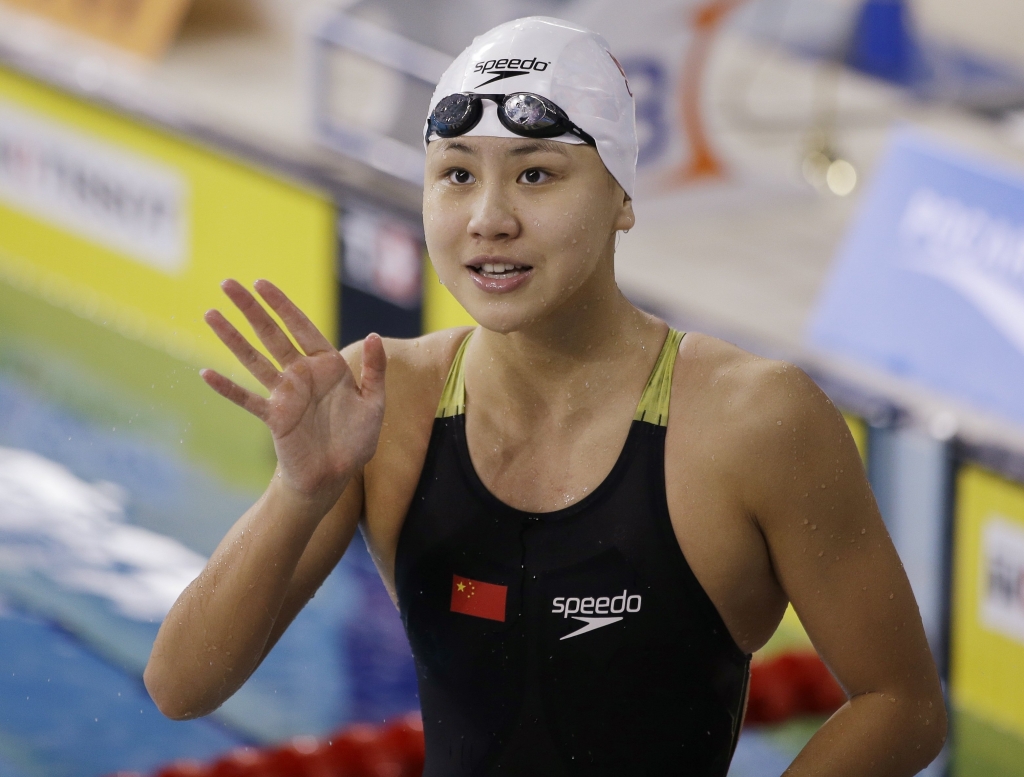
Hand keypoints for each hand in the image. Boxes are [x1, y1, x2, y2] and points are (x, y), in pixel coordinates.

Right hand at [201, 279, 385, 502]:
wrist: (336, 475)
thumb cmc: (357, 439)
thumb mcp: (374, 403)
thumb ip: (376, 370)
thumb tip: (374, 335)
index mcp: (328, 366)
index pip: (301, 327)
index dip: (281, 304)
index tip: (260, 282)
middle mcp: (302, 374)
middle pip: (271, 334)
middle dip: (250, 309)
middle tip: (227, 283)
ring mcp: (285, 394)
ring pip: (253, 359)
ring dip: (232, 338)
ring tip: (210, 314)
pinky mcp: (274, 417)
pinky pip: (247, 399)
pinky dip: (227, 388)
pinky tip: (206, 373)